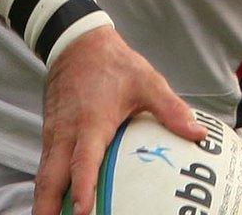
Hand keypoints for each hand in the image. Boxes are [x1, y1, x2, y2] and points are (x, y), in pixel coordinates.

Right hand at [34, 26, 203, 214]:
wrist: (77, 43)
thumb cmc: (114, 64)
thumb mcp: (147, 81)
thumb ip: (170, 109)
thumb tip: (198, 134)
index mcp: (91, 122)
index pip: (84, 161)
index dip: (82, 188)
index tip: (82, 212)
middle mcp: (66, 132)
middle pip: (51, 178)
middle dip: (48, 206)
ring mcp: (54, 134)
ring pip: (43, 175)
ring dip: (44, 200)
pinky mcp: (50, 134)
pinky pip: (45, 165)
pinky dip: (47, 186)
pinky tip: (54, 202)